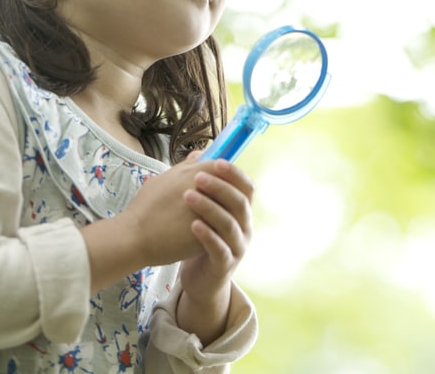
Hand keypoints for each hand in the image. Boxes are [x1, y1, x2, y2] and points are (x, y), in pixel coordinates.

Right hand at [82, 156, 225, 293]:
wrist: (135, 237)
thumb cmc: (146, 207)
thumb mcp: (164, 178)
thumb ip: (186, 166)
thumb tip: (201, 153)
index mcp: (193, 173)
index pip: (223, 167)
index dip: (226, 173)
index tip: (223, 182)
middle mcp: (203, 189)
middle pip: (231, 186)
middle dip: (230, 193)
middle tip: (220, 203)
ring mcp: (208, 211)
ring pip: (231, 208)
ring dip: (228, 211)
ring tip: (217, 218)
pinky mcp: (209, 232)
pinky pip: (223, 227)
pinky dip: (222, 228)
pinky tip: (213, 232)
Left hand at [176, 156, 253, 342]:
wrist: (202, 279)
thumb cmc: (204, 239)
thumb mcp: (207, 211)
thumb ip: (206, 186)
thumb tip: (200, 155)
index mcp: (242, 212)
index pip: (246, 188)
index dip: (234, 173)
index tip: (216, 161)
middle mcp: (245, 228)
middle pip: (239, 203)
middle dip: (220, 187)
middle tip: (197, 177)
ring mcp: (237, 247)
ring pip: (229, 224)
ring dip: (209, 207)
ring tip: (188, 196)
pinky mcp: (225, 265)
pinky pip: (219, 248)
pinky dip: (207, 235)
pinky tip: (193, 225)